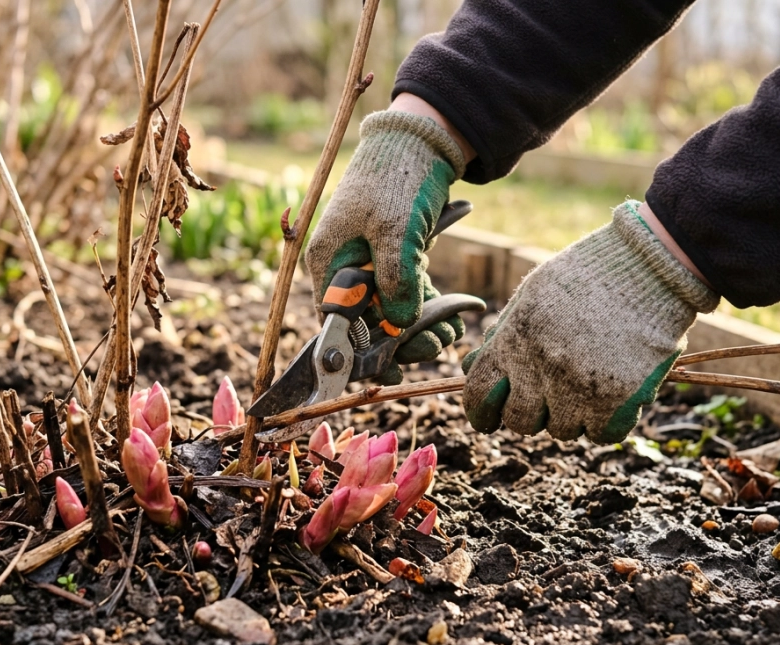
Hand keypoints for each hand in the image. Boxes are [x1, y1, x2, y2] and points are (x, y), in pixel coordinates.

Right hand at [304, 111, 467, 382]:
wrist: (422, 140)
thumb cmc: (397, 180)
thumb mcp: (395, 232)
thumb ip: (394, 282)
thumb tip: (398, 328)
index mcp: (328, 261)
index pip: (335, 320)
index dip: (359, 348)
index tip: (388, 369)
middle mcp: (344, 266)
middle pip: (365, 321)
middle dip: (399, 341)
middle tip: (430, 349)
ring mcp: (371, 263)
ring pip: (390, 312)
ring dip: (418, 329)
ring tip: (447, 335)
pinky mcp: (397, 258)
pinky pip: (407, 296)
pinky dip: (427, 310)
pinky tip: (451, 321)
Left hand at [461, 201, 719, 442]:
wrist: (649, 268)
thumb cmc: (588, 275)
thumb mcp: (533, 294)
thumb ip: (504, 333)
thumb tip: (474, 365)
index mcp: (514, 340)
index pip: (480, 393)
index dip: (480, 412)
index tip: (488, 420)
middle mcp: (540, 369)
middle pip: (520, 422)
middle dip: (530, 414)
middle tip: (548, 399)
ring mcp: (578, 388)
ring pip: (563, 430)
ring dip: (572, 415)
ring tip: (588, 383)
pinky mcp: (616, 401)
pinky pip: (602, 434)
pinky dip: (607, 422)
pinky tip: (613, 397)